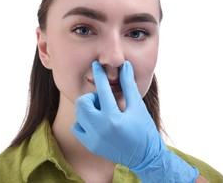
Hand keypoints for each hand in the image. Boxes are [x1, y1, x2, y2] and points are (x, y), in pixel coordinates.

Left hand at [72, 61, 198, 181]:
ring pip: (79, 114)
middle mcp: (99, 128)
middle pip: (82, 102)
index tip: (95, 64)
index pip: (102, 89)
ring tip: (101, 111)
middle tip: (103, 100)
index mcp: (113, 117)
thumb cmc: (144, 130)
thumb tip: (125, 66)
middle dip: (91, 97)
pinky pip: (77, 127)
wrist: (145, 157)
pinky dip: (84, 121)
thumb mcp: (137, 106)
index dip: (99, 74)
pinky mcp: (90, 145)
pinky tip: (96, 121)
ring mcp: (93, 138)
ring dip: (88, 108)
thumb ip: (128, 85)